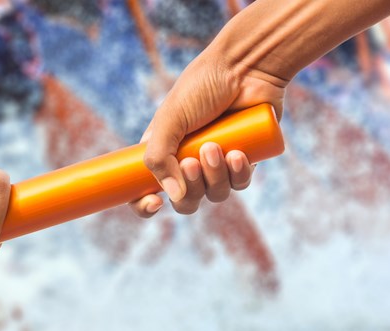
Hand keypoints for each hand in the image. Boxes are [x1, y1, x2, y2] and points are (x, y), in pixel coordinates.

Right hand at [130, 46, 286, 216]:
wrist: (245, 66)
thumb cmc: (202, 86)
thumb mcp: (169, 119)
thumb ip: (160, 158)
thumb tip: (174, 197)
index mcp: (162, 152)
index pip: (145, 190)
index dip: (144, 204)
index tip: (154, 203)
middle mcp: (187, 161)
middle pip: (184, 201)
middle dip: (189, 188)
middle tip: (191, 162)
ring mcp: (217, 163)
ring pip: (214, 194)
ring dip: (214, 177)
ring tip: (216, 147)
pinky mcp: (244, 160)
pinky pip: (240, 184)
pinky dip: (238, 174)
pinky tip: (239, 153)